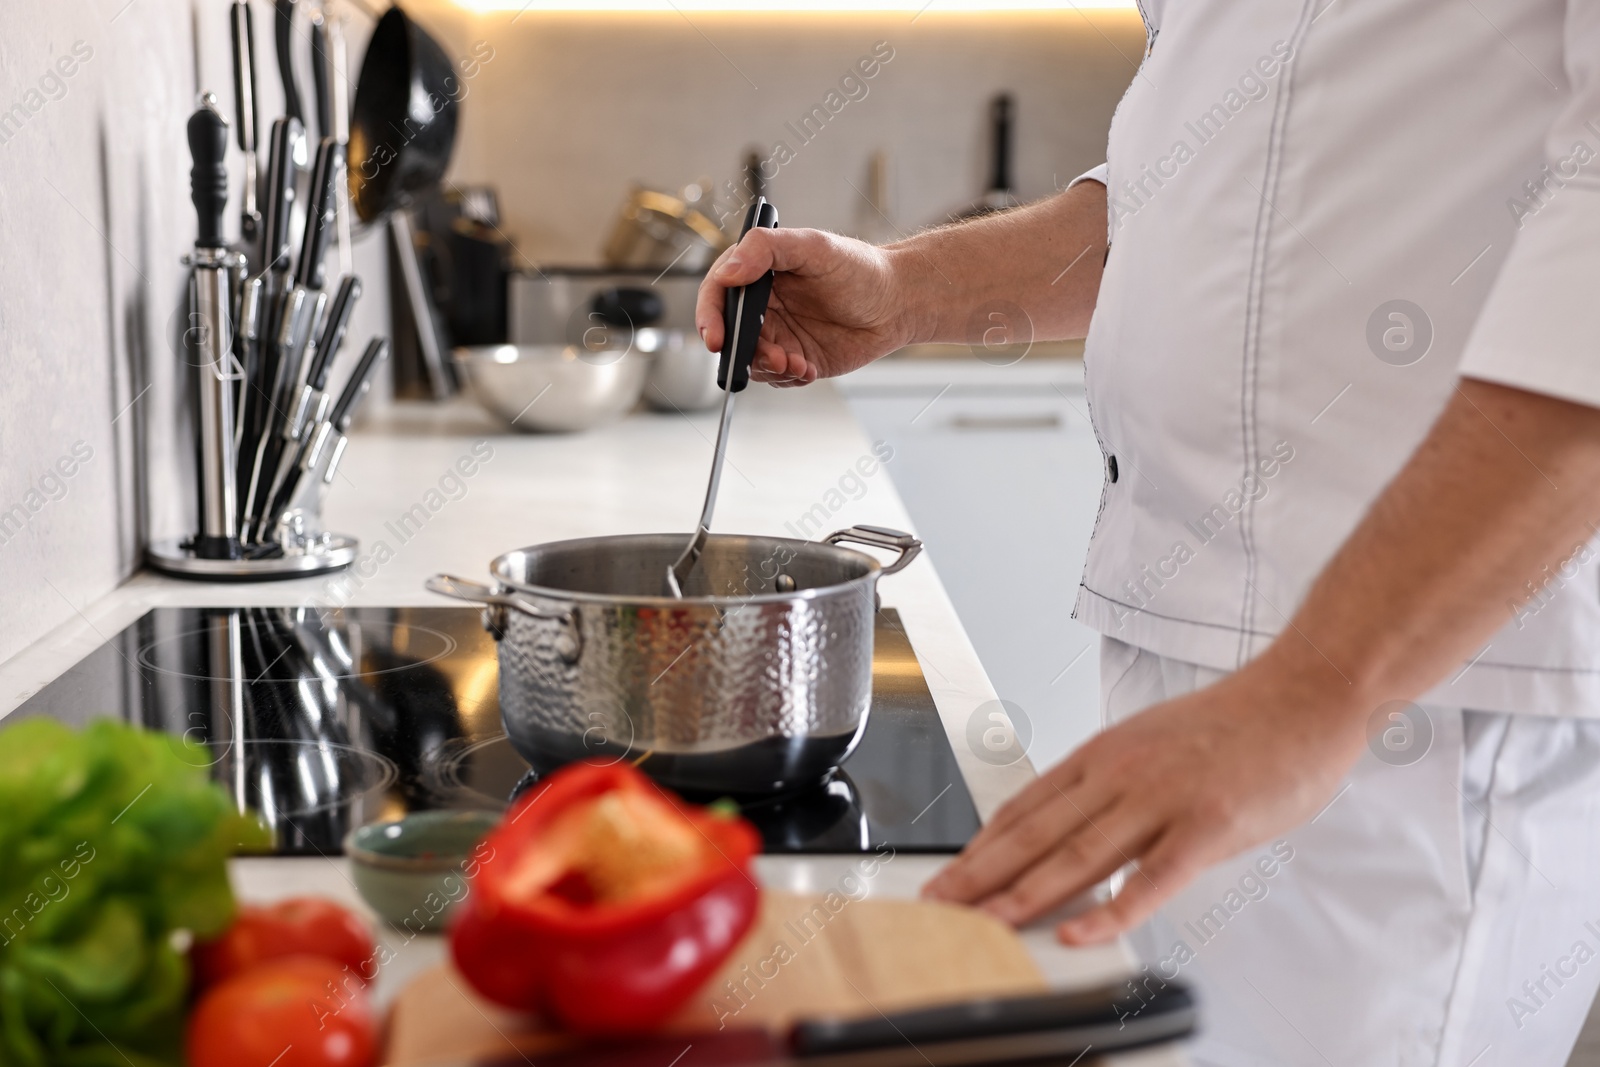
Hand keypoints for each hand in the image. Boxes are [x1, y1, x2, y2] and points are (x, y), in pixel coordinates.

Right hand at [693, 227, 913, 386]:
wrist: (898, 302)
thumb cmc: (860, 268)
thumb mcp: (814, 246)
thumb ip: (766, 249)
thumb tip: (729, 271)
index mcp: (758, 273)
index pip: (719, 293)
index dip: (710, 316)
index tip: (717, 338)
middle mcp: (763, 305)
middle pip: (731, 334)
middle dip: (744, 352)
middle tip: (774, 356)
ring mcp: (778, 334)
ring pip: (751, 360)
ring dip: (769, 368)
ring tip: (796, 363)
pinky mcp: (796, 359)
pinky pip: (777, 377)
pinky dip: (788, 378)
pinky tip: (808, 369)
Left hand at [922, 660, 1366, 943]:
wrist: (1301, 696)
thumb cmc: (1234, 726)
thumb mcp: (1150, 745)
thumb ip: (1109, 787)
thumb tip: (1070, 829)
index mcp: (1103, 755)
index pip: (1024, 807)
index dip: (980, 847)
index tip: (949, 876)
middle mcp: (1120, 774)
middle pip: (1036, 832)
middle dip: (980, 874)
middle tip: (940, 906)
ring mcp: (1162, 799)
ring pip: (1079, 855)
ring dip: (1025, 895)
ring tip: (987, 924)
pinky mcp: (1208, 824)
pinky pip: (1153, 877)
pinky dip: (1113, 909)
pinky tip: (1081, 932)